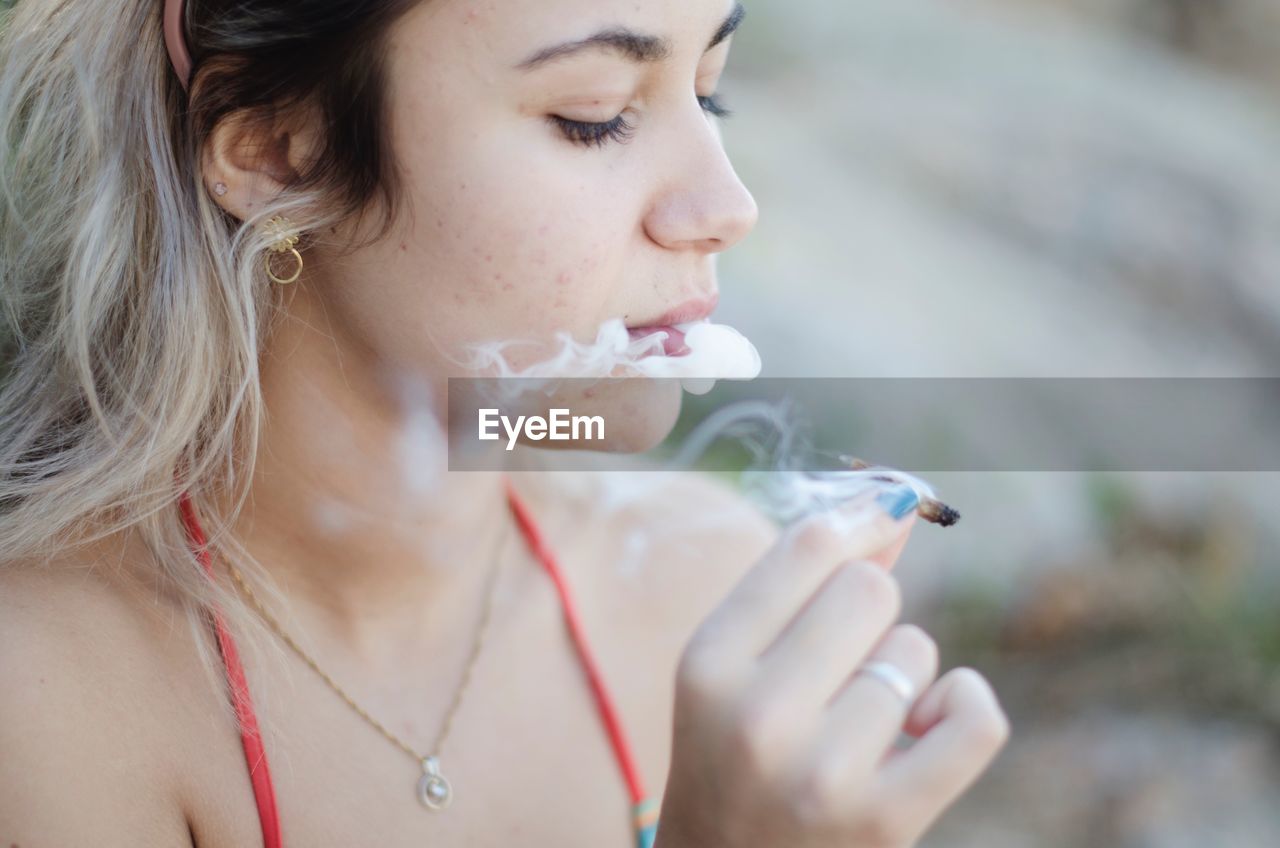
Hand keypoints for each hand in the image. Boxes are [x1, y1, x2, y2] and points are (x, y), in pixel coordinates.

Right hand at [656, 487, 1009, 847]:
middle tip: (841, 664)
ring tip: (855, 724)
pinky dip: (964, 705)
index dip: (862, 518)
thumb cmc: (735, 758)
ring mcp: (821, 772)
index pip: (808, 546)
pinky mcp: (884, 821)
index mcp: (707, 663)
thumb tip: (891, 506)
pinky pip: (972, 718)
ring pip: (915, 650)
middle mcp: (757, 714)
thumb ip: (801, 585)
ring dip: (903, 676)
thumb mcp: (736, 669)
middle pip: (869, 588)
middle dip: (869, 612)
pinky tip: (931, 722)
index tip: (885, 514)